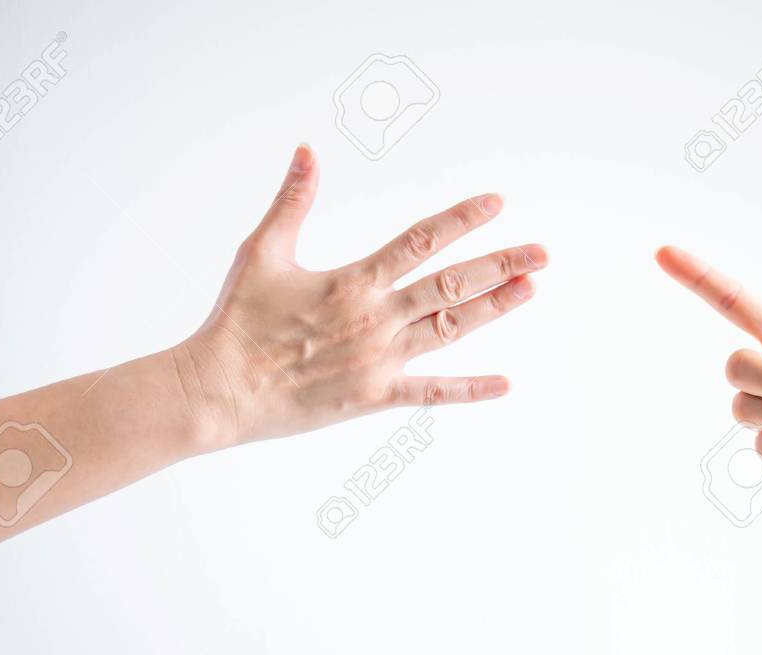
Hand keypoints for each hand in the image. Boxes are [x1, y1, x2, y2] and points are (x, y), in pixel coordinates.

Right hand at [171, 144, 547, 448]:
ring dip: (494, 309)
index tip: (497, 204)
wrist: (219, 388)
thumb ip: (292, 201)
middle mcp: (376, 317)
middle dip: (501, 265)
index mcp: (354, 280)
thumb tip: (307, 150)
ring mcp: (381, 359)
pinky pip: (432, 393)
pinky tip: (505, 384)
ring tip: (531, 290)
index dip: (462, 219)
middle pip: (452, 285)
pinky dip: (470, 390)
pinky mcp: (376, 396)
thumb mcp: (262, 252)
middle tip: (542, 254)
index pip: (421, 240)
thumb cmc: (237, 320)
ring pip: (451, 330)